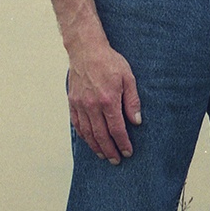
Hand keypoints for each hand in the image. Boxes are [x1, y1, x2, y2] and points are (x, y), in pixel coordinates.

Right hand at [67, 38, 140, 162]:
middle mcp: (92, 105)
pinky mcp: (72, 102)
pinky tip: (89, 142)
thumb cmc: (109, 62)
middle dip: (110, 150)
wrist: (86, 50)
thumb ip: (132, 101)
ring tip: (103, 155)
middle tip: (116, 160)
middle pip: (101, 135)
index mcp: (108, 100)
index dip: (122, 143)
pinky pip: (77, 124)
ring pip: (88, 132)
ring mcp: (80, 105)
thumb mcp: (128, 78)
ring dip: (96, 146)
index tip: (128, 152)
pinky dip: (83, 136)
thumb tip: (137, 121)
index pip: (117, 129)